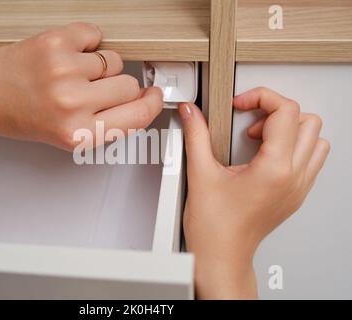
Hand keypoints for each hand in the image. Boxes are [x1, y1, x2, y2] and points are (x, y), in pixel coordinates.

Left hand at [0, 23, 161, 148]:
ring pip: (113, 59)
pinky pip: (95, 35)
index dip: (151, 104)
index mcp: (79, 133)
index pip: (138, 116)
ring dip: (99, 65)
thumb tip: (141, 101)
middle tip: (93, 89)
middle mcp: (73, 104)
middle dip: (116, 86)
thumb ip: (106, 123)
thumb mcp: (68, 136)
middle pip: (129, 85)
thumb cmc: (22, 116)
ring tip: (73, 73)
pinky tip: (68, 55)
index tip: (153, 96)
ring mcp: (64, 71)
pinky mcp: (55, 43)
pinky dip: (86, 42)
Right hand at [179, 87, 329, 298]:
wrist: (221, 255)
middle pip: (308, 121)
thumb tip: (191, 113)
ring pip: (316, 140)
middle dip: (276, 112)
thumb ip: (196, 135)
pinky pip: (311, 160)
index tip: (241, 104)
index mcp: (274, 169)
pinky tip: (266, 156)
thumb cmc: (214, 227)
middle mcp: (293, 177)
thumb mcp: (200, 173)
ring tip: (261, 138)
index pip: (285, 111)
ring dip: (290, 130)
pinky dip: (293, 148)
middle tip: (250, 122)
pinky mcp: (295, 195)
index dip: (261, 97)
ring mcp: (298, 187)